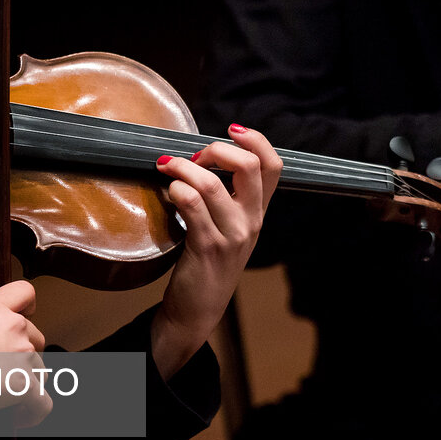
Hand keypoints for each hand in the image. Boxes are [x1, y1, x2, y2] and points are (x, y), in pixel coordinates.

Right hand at [0, 281, 51, 427]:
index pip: (23, 292)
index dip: (28, 306)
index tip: (28, 315)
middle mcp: (12, 326)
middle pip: (36, 337)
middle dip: (24, 357)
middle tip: (3, 373)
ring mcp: (22, 352)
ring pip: (39, 369)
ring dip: (26, 384)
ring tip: (2, 396)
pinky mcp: (25, 381)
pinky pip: (42, 401)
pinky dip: (33, 412)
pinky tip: (19, 416)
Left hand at [151, 123, 282, 379]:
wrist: (198, 310)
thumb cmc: (208, 262)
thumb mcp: (229, 228)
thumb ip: (227, 196)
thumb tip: (204, 156)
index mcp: (258, 212)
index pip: (273, 165)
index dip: (256, 139)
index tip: (231, 129)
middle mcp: (251, 221)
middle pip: (249, 167)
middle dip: (216, 149)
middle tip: (193, 156)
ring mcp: (232, 235)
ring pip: (211, 184)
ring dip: (183, 168)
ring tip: (166, 167)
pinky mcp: (207, 247)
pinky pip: (191, 205)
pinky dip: (176, 189)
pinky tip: (168, 193)